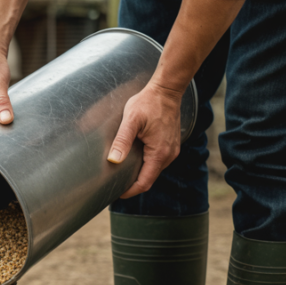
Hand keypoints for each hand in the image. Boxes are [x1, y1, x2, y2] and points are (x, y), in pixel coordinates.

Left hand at [109, 81, 184, 198]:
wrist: (167, 90)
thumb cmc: (148, 103)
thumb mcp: (131, 120)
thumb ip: (122, 141)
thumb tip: (113, 160)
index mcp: (159, 153)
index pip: (144, 183)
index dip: (130, 191)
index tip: (116, 193)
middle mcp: (169, 155)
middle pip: (149, 179)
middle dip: (133, 184)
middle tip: (116, 184)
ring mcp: (172, 150)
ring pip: (153, 171)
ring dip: (139, 175)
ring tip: (123, 174)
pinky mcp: (171, 145)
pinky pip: (157, 162)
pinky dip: (146, 165)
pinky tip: (134, 161)